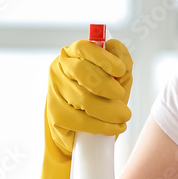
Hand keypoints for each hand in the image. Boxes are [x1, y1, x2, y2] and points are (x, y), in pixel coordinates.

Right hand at [33, 38, 132, 178]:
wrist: (82, 132)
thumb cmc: (103, 98)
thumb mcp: (116, 78)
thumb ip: (121, 63)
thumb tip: (119, 54)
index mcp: (73, 54)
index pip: (85, 46)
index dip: (104, 57)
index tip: (121, 70)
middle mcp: (59, 69)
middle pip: (84, 73)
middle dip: (108, 88)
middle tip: (123, 101)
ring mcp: (54, 92)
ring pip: (83, 99)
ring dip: (108, 110)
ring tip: (123, 118)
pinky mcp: (54, 115)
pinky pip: (79, 120)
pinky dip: (100, 126)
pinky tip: (113, 129)